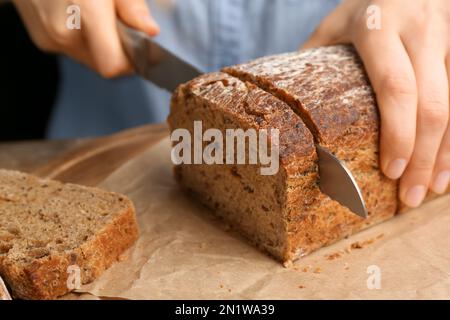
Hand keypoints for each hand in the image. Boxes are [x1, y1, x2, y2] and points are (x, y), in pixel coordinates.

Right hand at [13, 0, 159, 77]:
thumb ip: (131, 6)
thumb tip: (151, 31)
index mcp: (84, 10)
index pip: (113, 65)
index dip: (130, 62)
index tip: (139, 48)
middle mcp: (63, 30)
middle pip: (105, 63)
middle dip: (117, 48)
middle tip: (117, 20)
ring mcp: (49, 37)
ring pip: (91, 58)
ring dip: (100, 43)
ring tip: (95, 13)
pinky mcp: (42, 40)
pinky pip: (74, 49)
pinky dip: (83, 38)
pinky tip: (78, 13)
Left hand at [303, 0, 449, 207]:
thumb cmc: (363, 5)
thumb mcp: (333, 25)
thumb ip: (315, 61)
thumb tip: (285, 108)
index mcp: (378, 26)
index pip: (395, 87)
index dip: (397, 133)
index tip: (390, 171)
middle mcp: (420, 31)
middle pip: (432, 104)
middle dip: (423, 157)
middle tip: (408, 197)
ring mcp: (448, 38)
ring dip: (445, 155)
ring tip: (430, 192)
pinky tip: (447, 167)